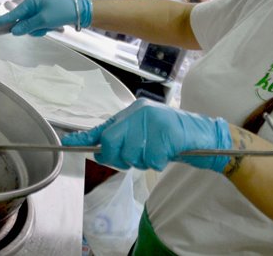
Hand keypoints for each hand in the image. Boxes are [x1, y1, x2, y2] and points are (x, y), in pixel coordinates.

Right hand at [0, 0, 90, 35]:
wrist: (77, 12)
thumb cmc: (60, 12)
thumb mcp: (43, 20)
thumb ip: (27, 26)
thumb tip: (13, 31)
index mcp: (30, 1)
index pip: (13, 14)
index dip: (3, 20)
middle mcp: (31, 5)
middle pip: (20, 21)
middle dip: (29, 27)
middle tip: (41, 27)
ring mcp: (36, 11)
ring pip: (28, 26)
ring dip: (36, 29)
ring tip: (48, 26)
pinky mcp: (41, 16)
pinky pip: (35, 26)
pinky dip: (40, 29)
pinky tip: (50, 27)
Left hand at [62, 99, 231, 171]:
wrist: (206, 136)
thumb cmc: (174, 138)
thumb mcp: (146, 134)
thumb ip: (124, 139)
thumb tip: (101, 150)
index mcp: (134, 111)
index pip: (104, 125)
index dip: (84, 137)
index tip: (66, 143)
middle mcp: (141, 112)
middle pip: (113, 143)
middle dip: (121, 157)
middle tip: (138, 156)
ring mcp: (154, 121)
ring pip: (131, 154)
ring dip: (144, 161)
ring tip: (158, 151)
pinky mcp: (167, 133)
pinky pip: (150, 159)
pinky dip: (158, 162)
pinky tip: (168, 153)